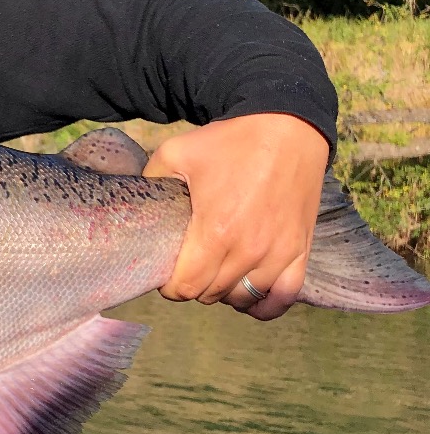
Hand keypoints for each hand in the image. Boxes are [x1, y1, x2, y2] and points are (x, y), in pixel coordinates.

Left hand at [144, 113, 328, 319]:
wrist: (288, 130)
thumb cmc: (230, 142)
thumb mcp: (176, 153)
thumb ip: (150, 181)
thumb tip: (133, 207)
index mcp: (216, 231)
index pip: (186, 287)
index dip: (170, 286)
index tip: (166, 272)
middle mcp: (249, 250)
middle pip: (211, 295)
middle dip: (194, 286)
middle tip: (188, 266)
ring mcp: (279, 253)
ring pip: (243, 299)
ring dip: (224, 293)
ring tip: (215, 274)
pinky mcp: (300, 251)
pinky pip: (283, 298)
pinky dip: (264, 304)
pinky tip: (249, 293)